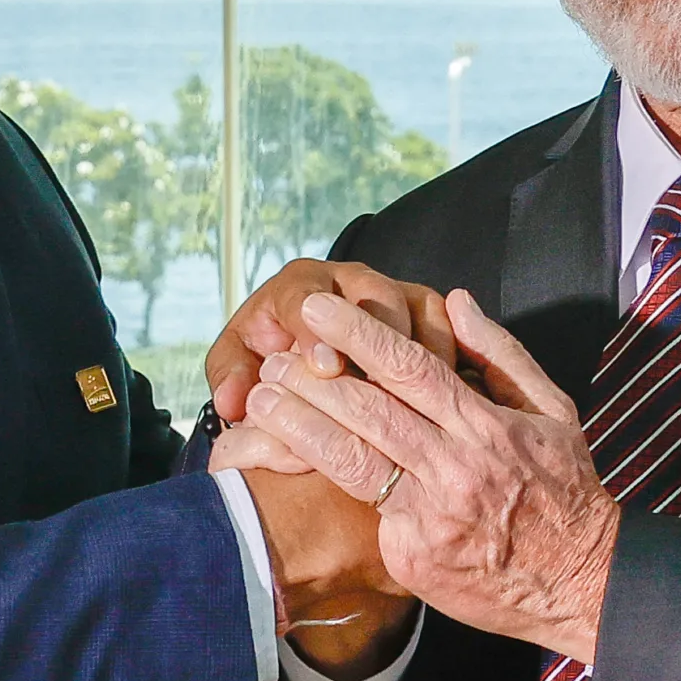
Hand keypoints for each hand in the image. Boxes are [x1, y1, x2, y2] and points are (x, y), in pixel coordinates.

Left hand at [208, 259, 456, 423]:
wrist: (311, 349)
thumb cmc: (270, 359)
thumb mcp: (241, 368)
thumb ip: (232, 381)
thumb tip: (233, 401)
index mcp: (298, 286)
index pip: (306, 299)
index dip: (316, 333)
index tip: (323, 368)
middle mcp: (349, 279)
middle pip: (375, 295)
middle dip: (379, 341)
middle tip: (378, 387)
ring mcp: (394, 292)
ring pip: (419, 309)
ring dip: (420, 354)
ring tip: (419, 398)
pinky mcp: (426, 312)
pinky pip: (447, 327)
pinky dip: (448, 360)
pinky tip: (446, 400)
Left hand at [242, 289, 617, 664]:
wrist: (582, 582)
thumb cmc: (565, 490)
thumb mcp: (552, 411)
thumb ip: (501, 354)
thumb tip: (455, 302)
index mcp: (484, 426)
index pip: (410, 367)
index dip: (358, 334)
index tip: (319, 309)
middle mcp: (453, 467)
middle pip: (368, 410)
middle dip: (313, 377)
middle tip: (274, 354)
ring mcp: (429, 515)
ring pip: (351, 460)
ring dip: (300, 426)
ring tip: (262, 400)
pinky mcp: (412, 556)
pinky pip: (366, 513)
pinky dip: (328, 485)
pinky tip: (289, 464)